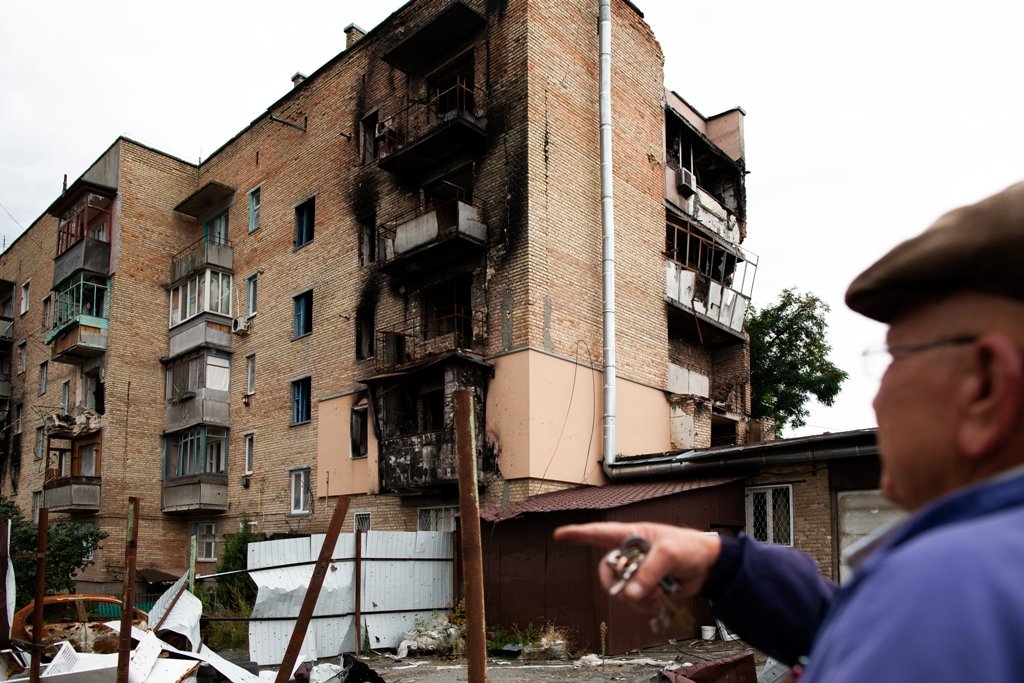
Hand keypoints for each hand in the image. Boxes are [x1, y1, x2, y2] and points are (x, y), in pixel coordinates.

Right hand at [553, 522, 720, 610]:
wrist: (707, 566)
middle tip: (633, 588)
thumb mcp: (667, 554)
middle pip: (607, 572)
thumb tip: (630, 593)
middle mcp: (629, 554)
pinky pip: (633, 601)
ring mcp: (637, 572)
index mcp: (631, 536)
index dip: (578, 534)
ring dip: (636, 597)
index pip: (599, 533)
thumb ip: (647, 573)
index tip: (559, 535)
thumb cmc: (688, 548)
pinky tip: (658, 599)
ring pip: (620, 590)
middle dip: (618, 583)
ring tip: (655, 593)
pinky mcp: (645, 588)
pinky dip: (644, 604)